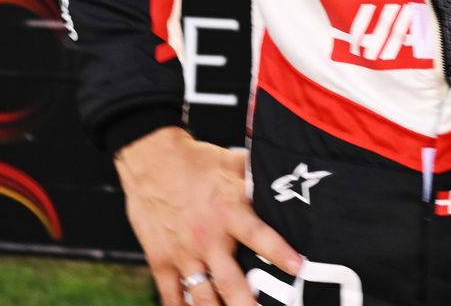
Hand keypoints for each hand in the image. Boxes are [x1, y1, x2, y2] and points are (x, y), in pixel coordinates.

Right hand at [116, 127, 302, 305]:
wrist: (152, 159)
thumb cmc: (196, 161)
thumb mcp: (233, 164)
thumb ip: (258, 178)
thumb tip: (285, 178)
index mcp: (229, 212)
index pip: (260, 236)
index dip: (280, 253)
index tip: (298, 268)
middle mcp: (207, 238)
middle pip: (231, 284)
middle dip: (248, 305)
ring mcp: (183, 253)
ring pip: (202, 298)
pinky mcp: (161, 260)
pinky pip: (171, 295)